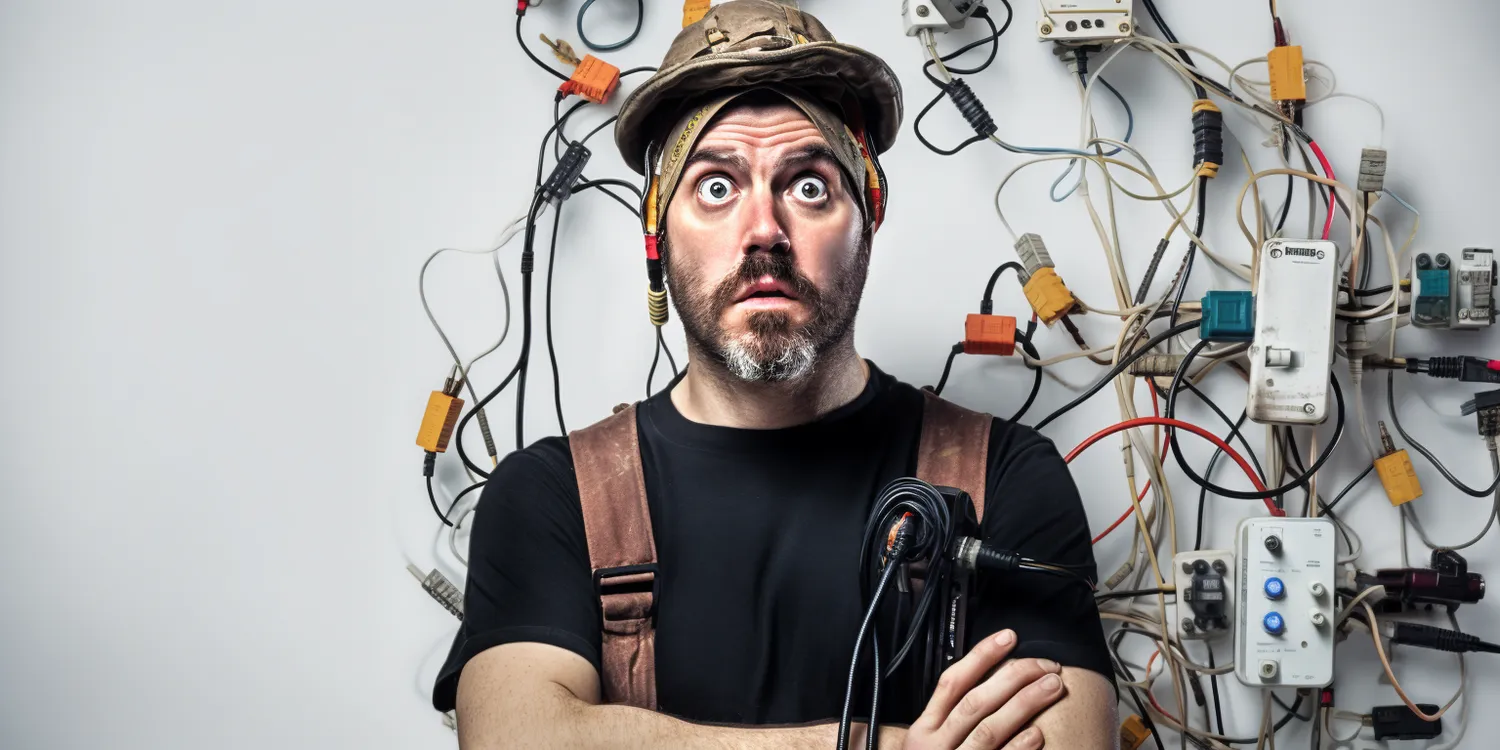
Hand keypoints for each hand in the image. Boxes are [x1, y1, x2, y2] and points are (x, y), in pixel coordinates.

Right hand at [901, 630, 1064, 749]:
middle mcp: (936, 746)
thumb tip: (987, 678)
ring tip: (1052, 687)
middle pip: (976, 702)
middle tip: (1046, 665)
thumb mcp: (927, 743)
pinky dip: (1018, 748)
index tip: (1009, 638)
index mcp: (924, 729)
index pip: (952, 682)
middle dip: (1014, 678)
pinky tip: (1037, 734)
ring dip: (1025, 704)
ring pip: (990, 729)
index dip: (981, 656)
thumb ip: (948, 716)